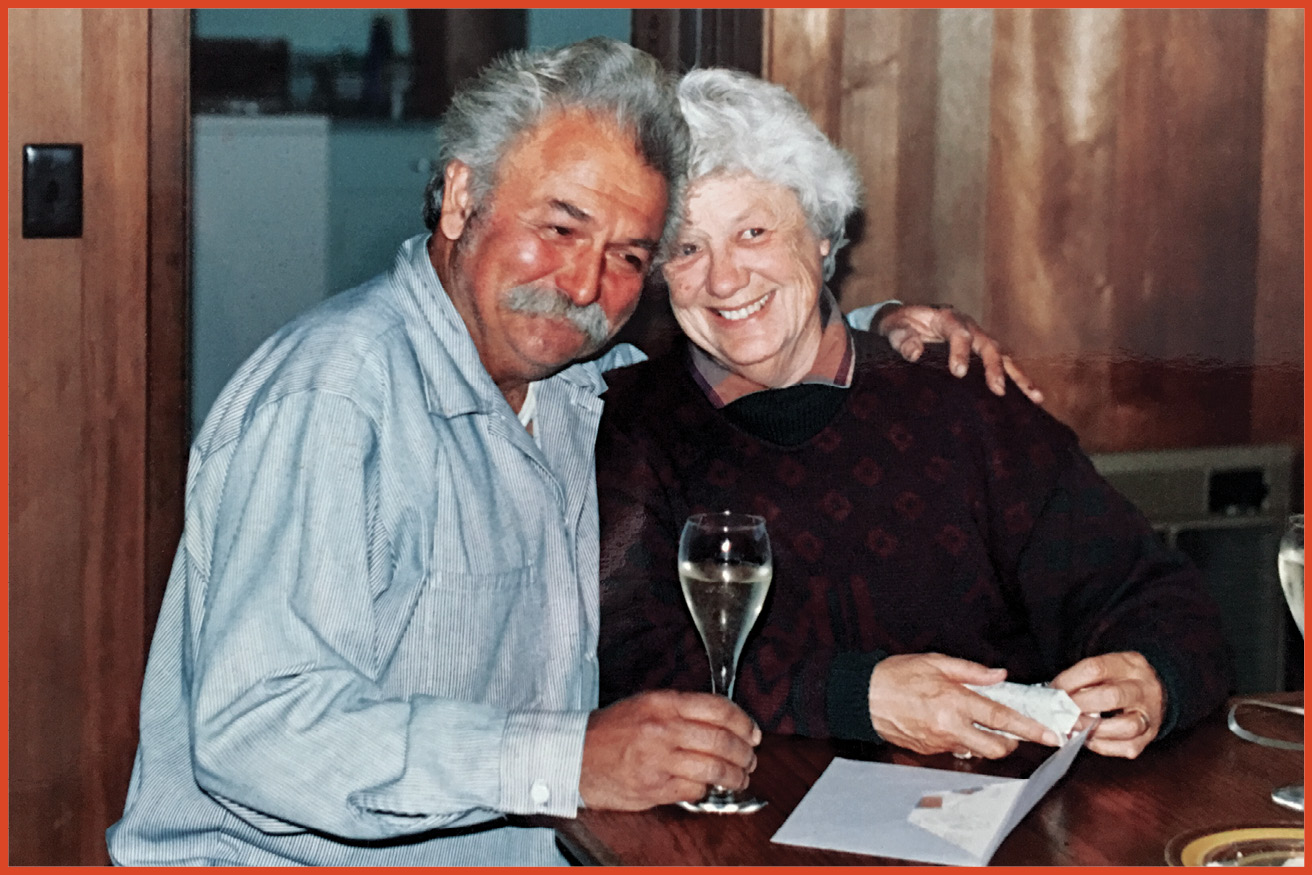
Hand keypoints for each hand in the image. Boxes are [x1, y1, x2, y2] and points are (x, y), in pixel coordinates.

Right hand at [579, 690, 760, 810]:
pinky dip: (706, 790)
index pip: (718, 708)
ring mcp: (659, 760)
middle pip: (722, 740)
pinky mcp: (654, 787)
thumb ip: (681, 710)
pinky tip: (707, 787)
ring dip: (734, 776)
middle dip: (745, 752)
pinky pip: (694, 790)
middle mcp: (662, 729)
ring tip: (740, 777)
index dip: (743, 721)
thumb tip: (721, 720)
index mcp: (662, 703)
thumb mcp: (645, 705)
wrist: (575, 756)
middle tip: (751, 757)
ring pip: (714, 769)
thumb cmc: (609, 731)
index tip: (752, 731)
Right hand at [867, 654, 1060, 757]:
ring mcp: (939, 743)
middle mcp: (950, 727)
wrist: (861, 697)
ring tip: (977, 722)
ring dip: (985, 741)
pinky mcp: (929, 751)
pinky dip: (962, 740)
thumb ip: (971, 670)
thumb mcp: (935, 662)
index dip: (1029, 729)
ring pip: (977, 752)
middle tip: (1011, 729)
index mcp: (954, 702)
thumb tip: (999, 675)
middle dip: (1011, 742)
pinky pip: (956, 750)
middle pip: (996, 748)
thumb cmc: (895, 675)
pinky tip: (952, 724)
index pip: (1002, 719)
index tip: (1049, 736)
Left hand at [875, 304, 1043, 403]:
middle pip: (988, 345)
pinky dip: (1019, 382)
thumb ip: (903, 339)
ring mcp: (979, 341)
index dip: (960, 351)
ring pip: (1004, 357)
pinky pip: (1005, 367)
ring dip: (1019, 377)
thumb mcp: (895, 329)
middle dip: (994, 367)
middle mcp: (969, 327)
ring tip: (1035, 397)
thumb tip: (915, 353)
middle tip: (996, 389)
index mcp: (947, 318)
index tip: (958, 372)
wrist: (907, 322)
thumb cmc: (901, 326)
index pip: (958, 332)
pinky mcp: (983, 355)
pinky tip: (1034, 399)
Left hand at [1049, 652, 1163, 758]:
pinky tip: (1087, 739)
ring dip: (1093, 729)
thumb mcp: (1108, 667)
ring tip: (1073, 727)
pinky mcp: (1150, 737)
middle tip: (1061, 711)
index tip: (1053, 690)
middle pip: (1112, 696)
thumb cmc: (1121, 679)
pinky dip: (1102, 746)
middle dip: (1080, 705)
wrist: (1159, 691)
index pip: (1096, 669)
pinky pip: (1127, 747)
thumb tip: (1050, 697)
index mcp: (1130, 664)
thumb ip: (1083, 679)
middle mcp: (1144, 689)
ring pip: (1126, 726)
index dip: (1069, 680)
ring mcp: (1150, 715)